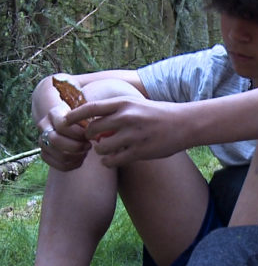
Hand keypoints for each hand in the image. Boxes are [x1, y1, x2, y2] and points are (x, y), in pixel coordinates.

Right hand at [37, 108, 91, 171]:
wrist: (67, 124)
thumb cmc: (80, 119)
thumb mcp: (84, 115)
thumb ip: (89, 123)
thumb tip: (96, 137)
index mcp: (53, 114)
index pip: (62, 126)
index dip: (78, 133)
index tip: (89, 134)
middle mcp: (44, 127)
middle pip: (55, 140)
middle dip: (76, 146)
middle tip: (88, 145)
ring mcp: (42, 141)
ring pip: (58, 155)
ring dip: (76, 156)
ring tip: (85, 151)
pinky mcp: (45, 155)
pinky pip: (59, 165)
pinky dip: (73, 164)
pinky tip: (80, 158)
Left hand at [66, 97, 187, 165]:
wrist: (185, 124)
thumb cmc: (160, 114)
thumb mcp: (137, 105)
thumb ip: (116, 111)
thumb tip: (93, 120)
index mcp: (124, 103)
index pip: (90, 108)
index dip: (73, 116)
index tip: (65, 122)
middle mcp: (127, 117)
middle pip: (91, 131)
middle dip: (88, 138)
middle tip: (94, 141)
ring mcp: (133, 135)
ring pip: (100, 148)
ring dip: (99, 152)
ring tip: (106, 151)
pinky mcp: (140, 151)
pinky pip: (113, 161)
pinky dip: (108, 162)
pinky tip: (113, 160)